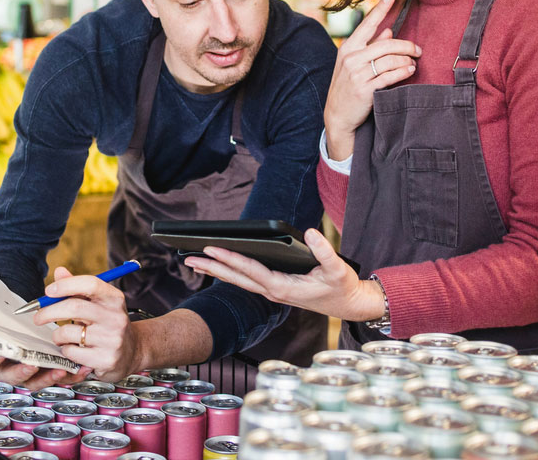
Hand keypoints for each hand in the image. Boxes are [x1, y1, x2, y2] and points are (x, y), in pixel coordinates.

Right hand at [0, 332, 83, 388]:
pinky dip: (69, 374)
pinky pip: (56, 376)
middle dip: (24, 372)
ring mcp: (26, 372)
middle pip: (13, 377)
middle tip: (34, 363)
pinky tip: (80, 368)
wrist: (12, 322)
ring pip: (36, 381)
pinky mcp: (45, 371)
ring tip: (62, 369)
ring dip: (49, 377)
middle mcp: (6, 369)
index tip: (2, 351)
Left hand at [32, 267, 141, 381]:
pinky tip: (73, 349)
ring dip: (57, 335)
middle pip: (75, 308)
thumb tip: (59, 271)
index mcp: (114, 298)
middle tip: (37, 317)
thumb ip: (77, 288)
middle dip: (49, 311)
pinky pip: (71, 352)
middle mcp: (116, 317)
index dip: (66, 285)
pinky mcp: (105, 359)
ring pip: (68, 332)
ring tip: (61, 337)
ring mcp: (112, 339)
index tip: (48, 291)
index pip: (91, 284)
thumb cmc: (107, 323)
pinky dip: (65, 350)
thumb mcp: (97, 303)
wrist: (131, 352)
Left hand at [183, 229, 385, 322]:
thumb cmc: (342, 287)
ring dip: (216, 272)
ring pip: (238, 281)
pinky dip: (230, 273)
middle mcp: (273, 291)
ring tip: (194, 262)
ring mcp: (272, 292)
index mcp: (284, 287)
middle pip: (237, 278)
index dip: (231, 259)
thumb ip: (324, 251)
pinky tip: (218, 268)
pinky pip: (246, 281)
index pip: (251, 270)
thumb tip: (311, 232)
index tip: (212, 249)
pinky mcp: (274, 290)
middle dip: (213, 267)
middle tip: (189, 257)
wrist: (349, 305)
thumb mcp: (339, 268)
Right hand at [325, 0, 420, 159]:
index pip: (367, 24)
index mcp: (348, 48)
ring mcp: (357, 74)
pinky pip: (390, 76)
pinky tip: (409, 71)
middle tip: (418, 50)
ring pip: (390, 60)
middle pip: (386, 44)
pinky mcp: (365, 89)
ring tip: (413, 64)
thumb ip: (370, 46)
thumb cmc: (348, 87)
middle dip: (406, 46)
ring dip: (406, 60)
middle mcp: (351, 58)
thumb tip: (388, 31)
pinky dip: (403, 72)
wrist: (338, 115)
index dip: (380, 9)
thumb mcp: (354, 64)